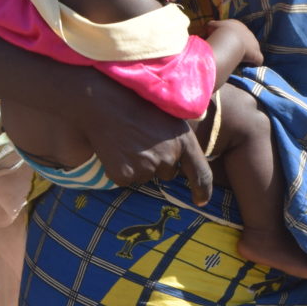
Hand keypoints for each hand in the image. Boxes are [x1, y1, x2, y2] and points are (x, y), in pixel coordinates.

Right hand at [71, 78, 214, 204]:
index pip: (202, 173)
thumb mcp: (169, 119)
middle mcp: (169, 157)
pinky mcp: (125, 175)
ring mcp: (146, 167)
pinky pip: (126, 179)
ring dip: (138, 165)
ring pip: (145, 176)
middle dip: (158, 164)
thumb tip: (183, 167)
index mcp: (184, 141)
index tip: (200, 201)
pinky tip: (116, 151)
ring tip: (128, 142)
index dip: (202, 191)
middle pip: (168, 174)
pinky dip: (121, 170)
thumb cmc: (137, 108)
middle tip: (142, 142)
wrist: (104, 105)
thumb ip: (179, 142)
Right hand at [206, 19, 263, 71]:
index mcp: (237, 25)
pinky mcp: (257, 54)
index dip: (230, 38)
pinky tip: (246, 66)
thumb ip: (212, 27)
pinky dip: (253, 63)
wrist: (228, 39)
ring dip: (246, 55)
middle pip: (244, 40)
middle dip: (239, 46)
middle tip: (230, 54)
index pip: (235, 31)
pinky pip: (257, 60)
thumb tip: (209, 29)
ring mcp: (254, 43)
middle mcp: (248, 33)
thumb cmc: (218, 33)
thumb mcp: (211, 27)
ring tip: (237, 61)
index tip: (224, 45)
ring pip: (252, 50)